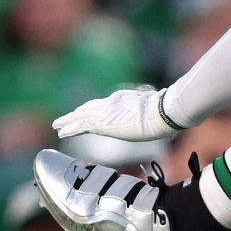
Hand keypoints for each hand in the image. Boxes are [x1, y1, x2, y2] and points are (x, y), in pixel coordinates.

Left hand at [52, 86, 180, 140]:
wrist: (162, 113)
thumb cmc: (166, 114)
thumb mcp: (160, 113)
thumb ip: (158, 117)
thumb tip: (174, 126)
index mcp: (123, 100)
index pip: (104, 105)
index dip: (94, 110)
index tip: (86, 113)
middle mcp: (111, 104)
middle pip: (90, 109)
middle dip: (78, 114)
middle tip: (66, 118)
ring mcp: (105, 112)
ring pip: (81, 116)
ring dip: (68, 120)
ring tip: (57, 125)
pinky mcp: (101, 123)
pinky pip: (79, 125)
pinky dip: (68, 127)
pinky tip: (59, 130)